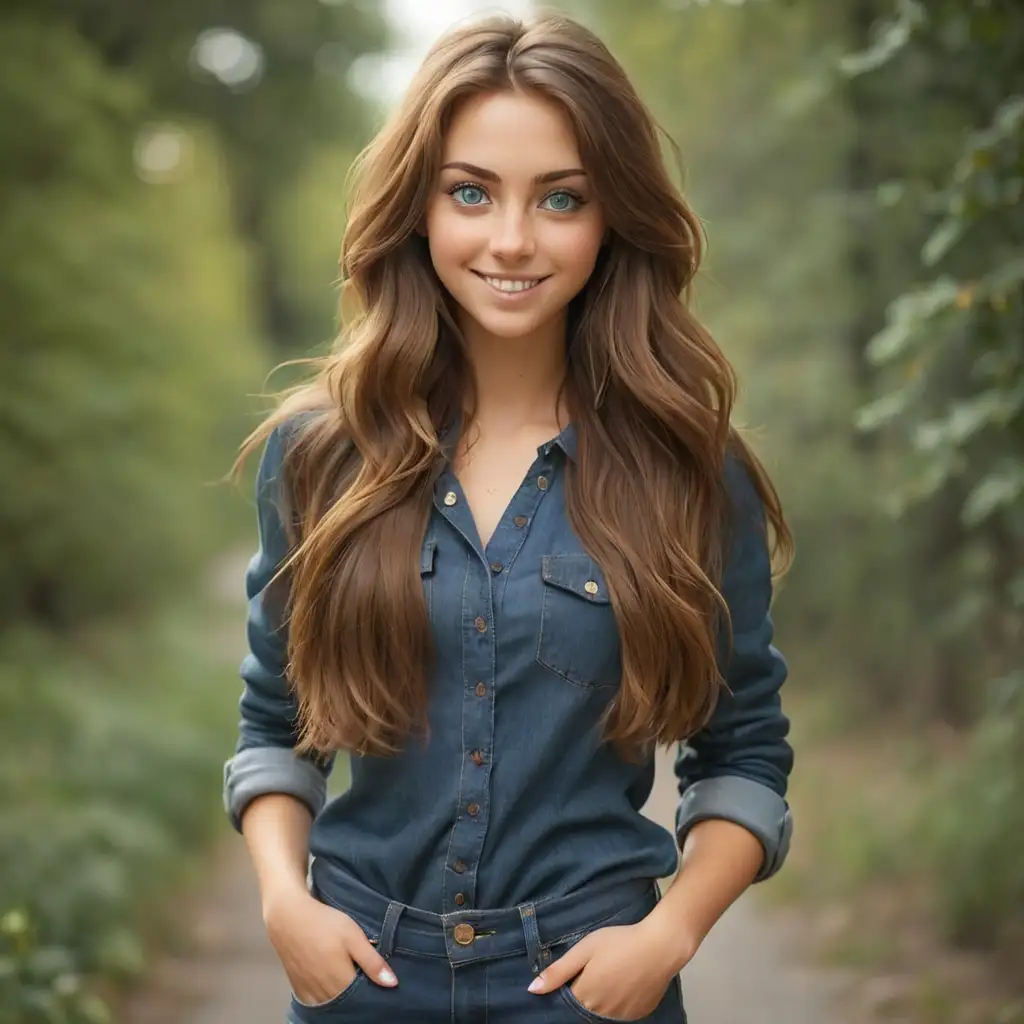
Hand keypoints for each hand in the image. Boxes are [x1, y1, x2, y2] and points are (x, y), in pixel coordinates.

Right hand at [263, 888, 396, 1004]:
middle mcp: (324, 993)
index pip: (362, 999)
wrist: (288, 917)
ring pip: (331, 1005)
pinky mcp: (298, 988)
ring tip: (352, 982)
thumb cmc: (324, 923)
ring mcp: (309, 993)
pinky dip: (326, 1000)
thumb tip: (392, 984)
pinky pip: (315, 1003)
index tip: (381, 984)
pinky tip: (333, 988)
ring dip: (342, 999)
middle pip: (346, 1004)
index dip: (373, 993)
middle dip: (358, 997)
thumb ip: (372, 962)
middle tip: (367, 981)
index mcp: (340, 981)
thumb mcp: (353, 936)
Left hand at [527, 920, 689, 1020]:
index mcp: (586, 997)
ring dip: (602, 999)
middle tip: (595, 971)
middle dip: (585, 994)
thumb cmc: (619, 942)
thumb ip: (559, 971)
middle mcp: (602, 1013)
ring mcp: (622, 1017)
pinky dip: (619, 1002)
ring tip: (611, 974)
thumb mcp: (585, 949)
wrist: (659, 946)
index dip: (570, 987)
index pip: (567, 1001)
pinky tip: (625, 982)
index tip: (575, 974)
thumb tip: (532, 990)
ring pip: (604, 1012)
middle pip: (586, 1008)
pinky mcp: (639, 1015)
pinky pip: (622, 1013)